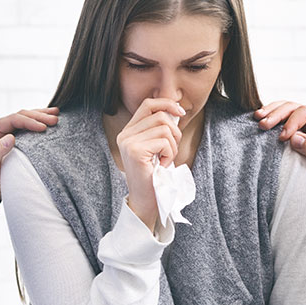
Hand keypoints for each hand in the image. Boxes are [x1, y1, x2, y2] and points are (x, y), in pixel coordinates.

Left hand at [0, 107, 58, 201]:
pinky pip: (27, 128)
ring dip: (40, 116)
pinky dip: (39, 124)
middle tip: (55, 120)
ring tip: (56, 115)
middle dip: (38, 116)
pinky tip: (49, 122)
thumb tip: (11, 137)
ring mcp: (5, 133)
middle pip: (20, 116)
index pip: (12, 120)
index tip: (44, 128)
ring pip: (25, 119)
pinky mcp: (13, 140)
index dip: (29, 122)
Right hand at [116, 99, 184, 229]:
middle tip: (171, 150)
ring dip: (173, 146)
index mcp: (128, 132)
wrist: (146, 201)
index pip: (148, 104)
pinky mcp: (135, 151)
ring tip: (166, 160)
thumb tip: (176, 110)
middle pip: (160, 115)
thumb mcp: (156, 149)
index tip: (180, 112)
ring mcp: (128, 142)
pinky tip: (162, 165)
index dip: (166, 103)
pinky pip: (164, 142)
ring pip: (164, 128)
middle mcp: (125, 135)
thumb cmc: (154, 176)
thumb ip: (159, 130)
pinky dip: (170, 154)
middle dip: (174, 132)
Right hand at [254, 101, 305, 188]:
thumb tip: (294, 138)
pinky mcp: (294, 129)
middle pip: (292, 107)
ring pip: (284, 109)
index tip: (282, 138)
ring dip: (270, 113)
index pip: (305, 112)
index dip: (291, 122)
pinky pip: (279, 119)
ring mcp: (303, 122)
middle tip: (262, 125)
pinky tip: (258, 122)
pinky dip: (269, 118)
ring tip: (257, 118)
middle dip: (276, 115)